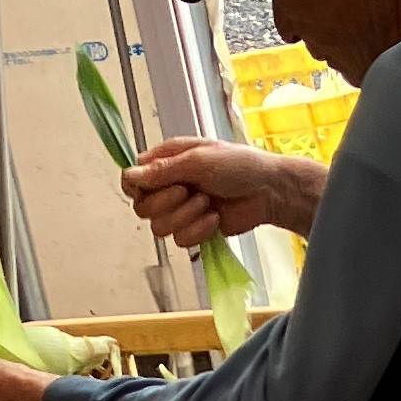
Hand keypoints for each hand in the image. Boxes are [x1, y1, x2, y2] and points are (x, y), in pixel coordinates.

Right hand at [123, 138, 314, 243]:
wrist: (270, 191)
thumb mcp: (199, 160)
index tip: (151, 186)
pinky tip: (215, 218)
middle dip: (165, 202)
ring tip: (207, 203)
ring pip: (158, 227)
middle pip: (141, 207)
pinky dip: (198, 230)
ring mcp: (182, 210)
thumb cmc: (240, 165)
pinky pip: (180, 240)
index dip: (137, 187)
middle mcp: (169, 186)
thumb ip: (162, 170)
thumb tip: (130, 175)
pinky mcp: (195, 229)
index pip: (131, 179)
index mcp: (167, 162)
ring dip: (185, 216)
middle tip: (188, 191)